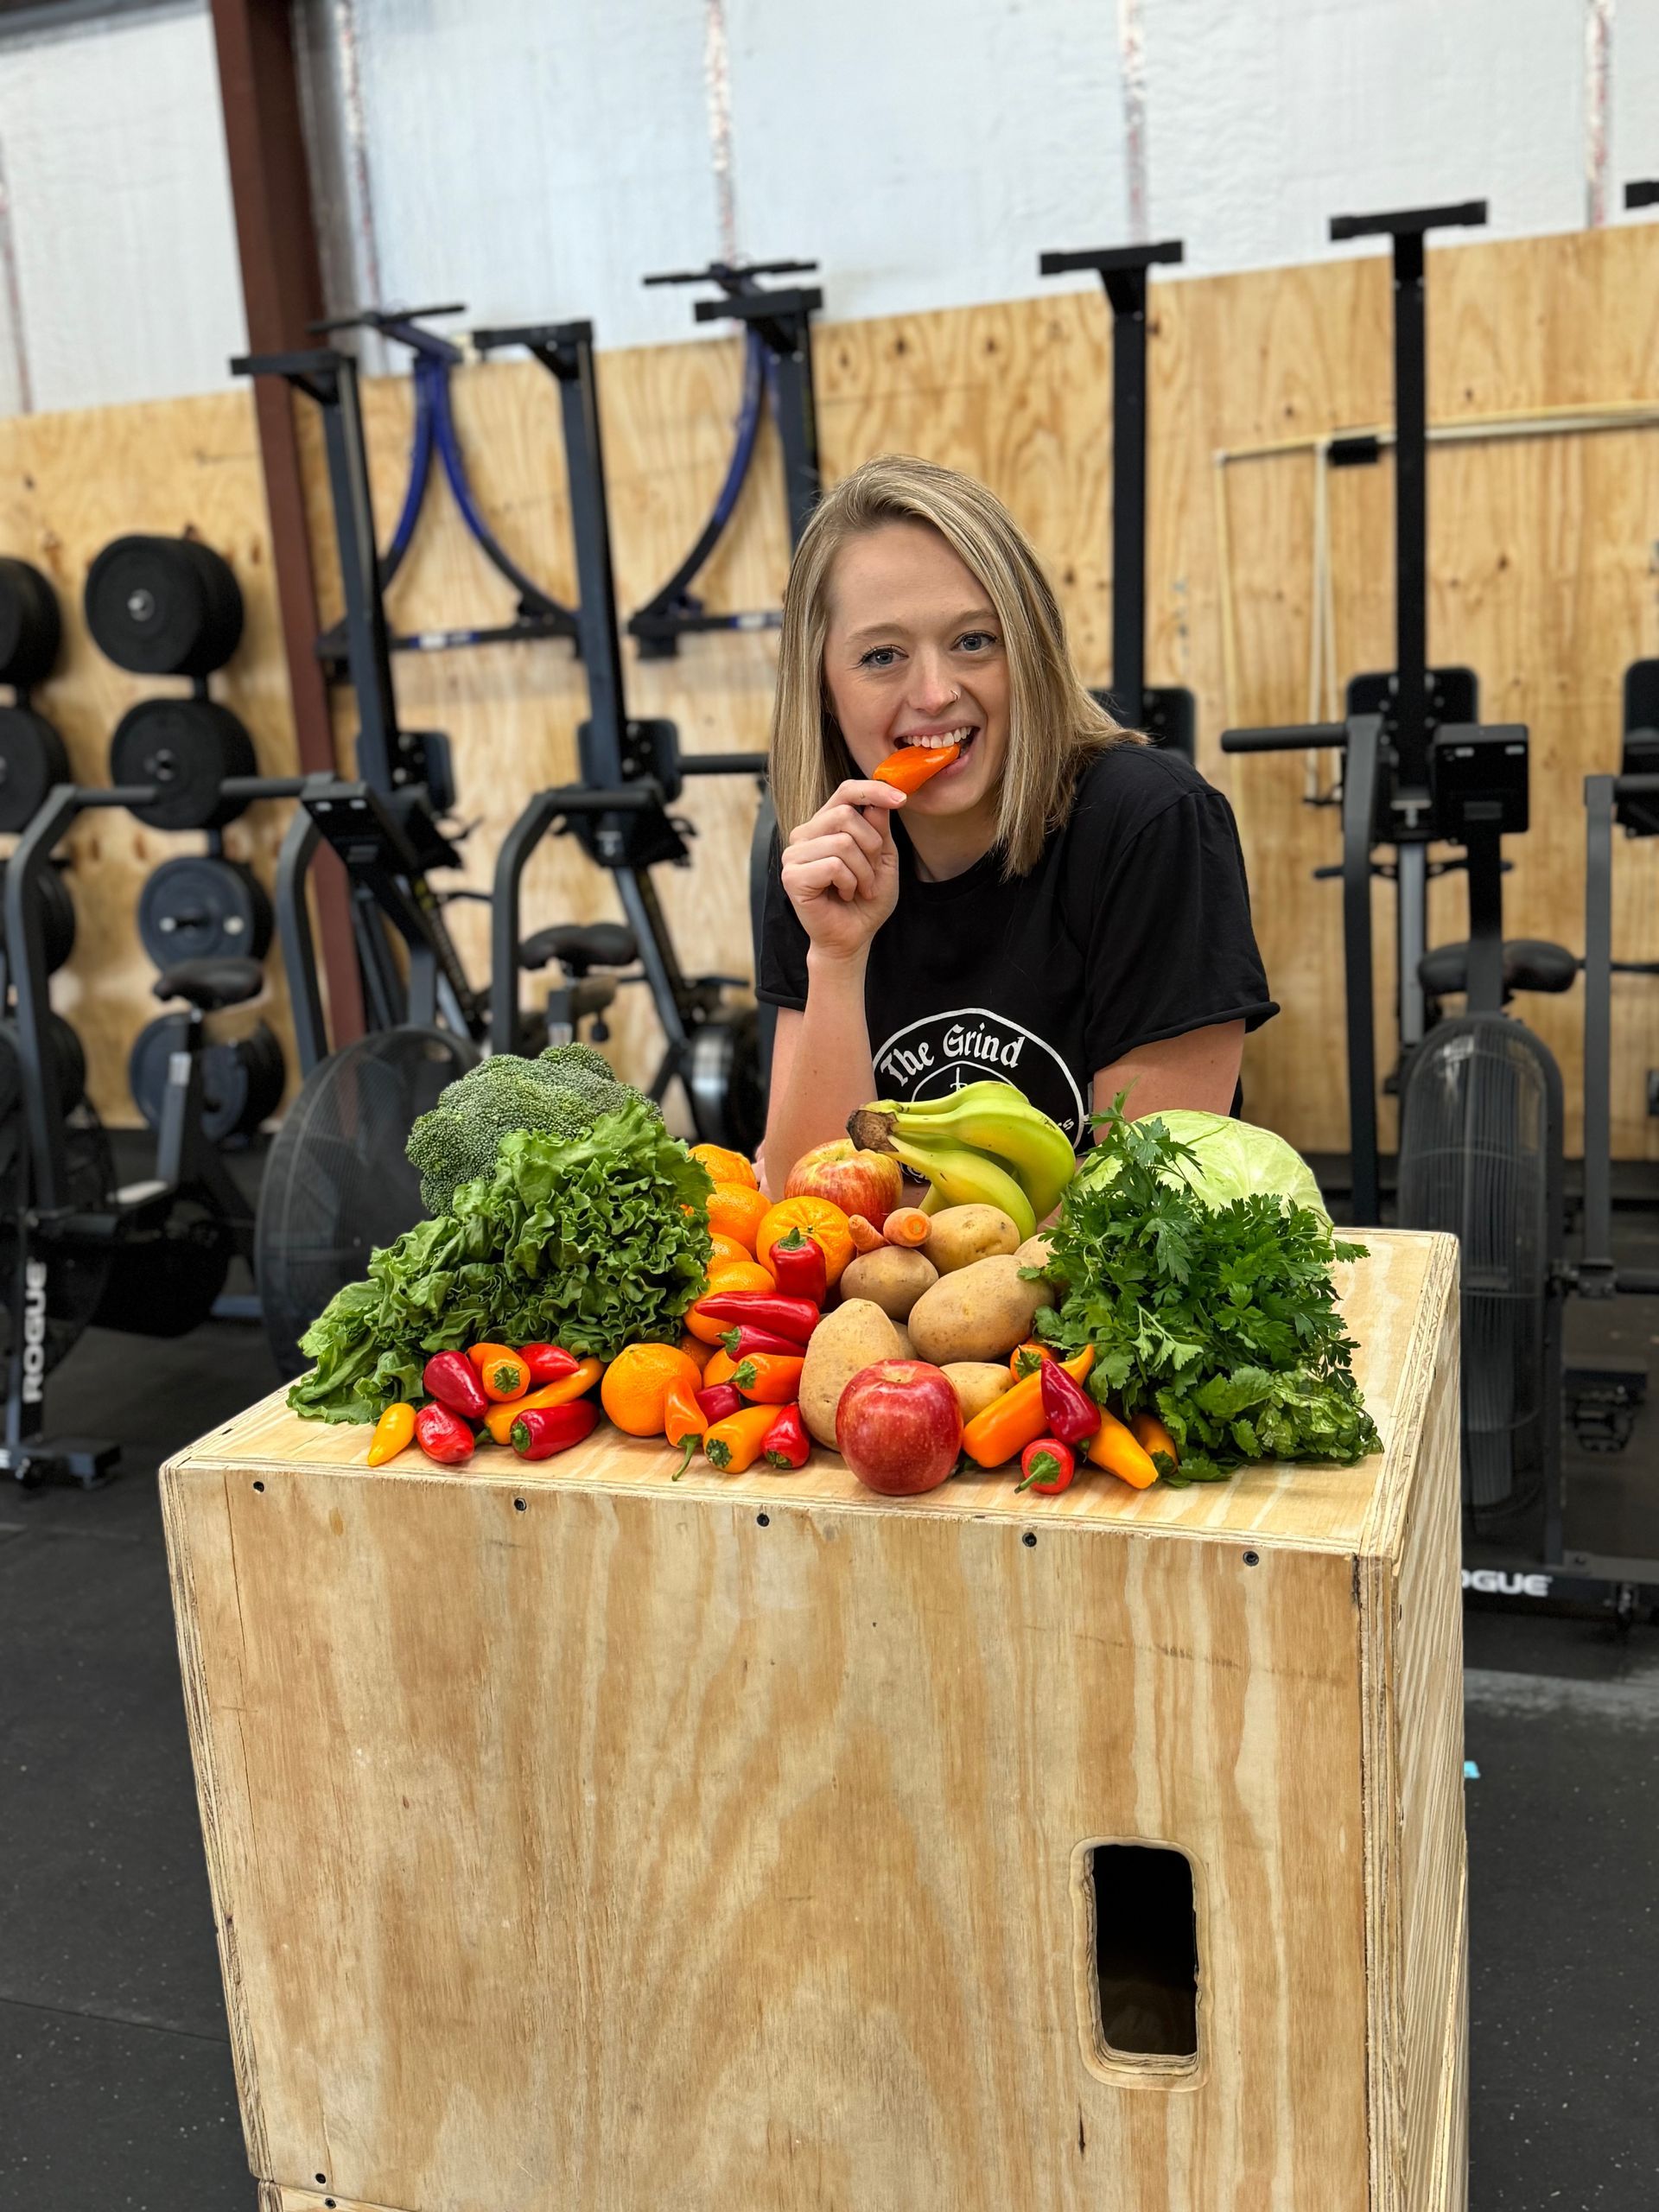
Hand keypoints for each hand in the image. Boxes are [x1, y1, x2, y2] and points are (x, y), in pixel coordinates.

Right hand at [781, 780, 904, 963]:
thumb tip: (880, 800)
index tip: (902, 799)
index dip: (874, 790)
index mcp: (824, 825)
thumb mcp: (882, 859)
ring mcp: (794, 854)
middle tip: (870, 874)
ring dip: (862, 871)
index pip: (845, 791)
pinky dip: (848, 883)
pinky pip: (833, 866)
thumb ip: (879, 829)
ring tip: (858, 888)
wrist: (852, 937)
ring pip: (842, 842)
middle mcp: (805, 834)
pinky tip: (843, 895)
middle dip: (871, 846)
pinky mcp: (792, 876)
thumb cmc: (865, 900)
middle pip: (846, 815)